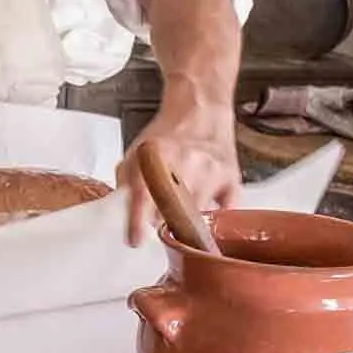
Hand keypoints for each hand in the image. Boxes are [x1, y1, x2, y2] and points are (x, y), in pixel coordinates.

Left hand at [118, 98, 241, 245]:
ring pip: (198, 216)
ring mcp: (211, 172)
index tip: (134, 241)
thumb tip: (121, 213)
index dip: (137, 223)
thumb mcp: (136, 151)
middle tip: (160, 224)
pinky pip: (224, 211)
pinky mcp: (231, 179)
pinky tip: (204, 207)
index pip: (143, 195)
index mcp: (155, 155)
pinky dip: (214, 217)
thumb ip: (126, 182)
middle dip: (163, 224)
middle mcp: (185, 162)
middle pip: (172, 211)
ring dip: (186, 222)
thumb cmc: (167, 134)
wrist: (199, 110)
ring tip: (181, 212)